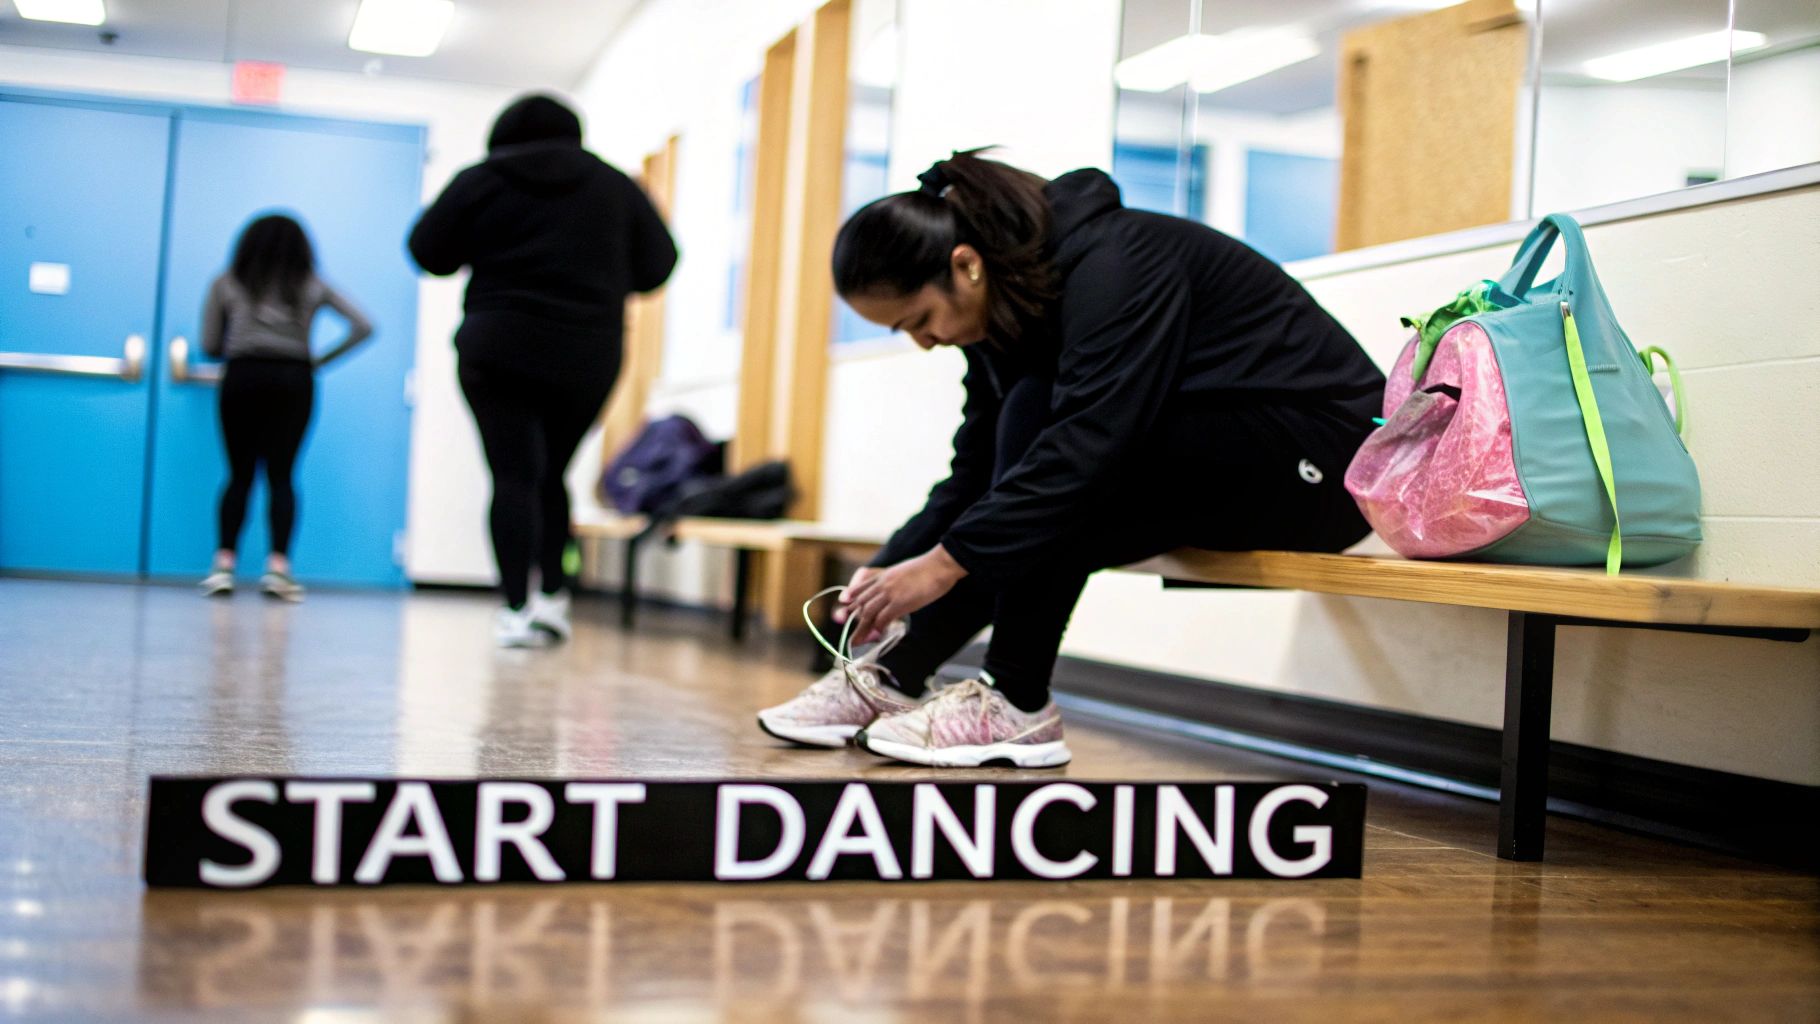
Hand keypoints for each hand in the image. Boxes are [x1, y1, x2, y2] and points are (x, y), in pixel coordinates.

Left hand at [838, 546, 966, 643]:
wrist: (940, 565)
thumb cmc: (929, 568)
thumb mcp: (906, 572)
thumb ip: (897, 583)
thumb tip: (898, 595)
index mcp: (884, 575)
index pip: (861, 589)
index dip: (852, 601)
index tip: (847, 611)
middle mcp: (883, 583)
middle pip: (861, 603)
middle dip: (853, 620)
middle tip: (850, 634)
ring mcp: (890, 592)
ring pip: (868, 612)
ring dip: (861, 629)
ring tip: (857, 641)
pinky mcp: (900, 602)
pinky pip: (883, 617)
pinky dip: (879, 627)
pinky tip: (877, 635)